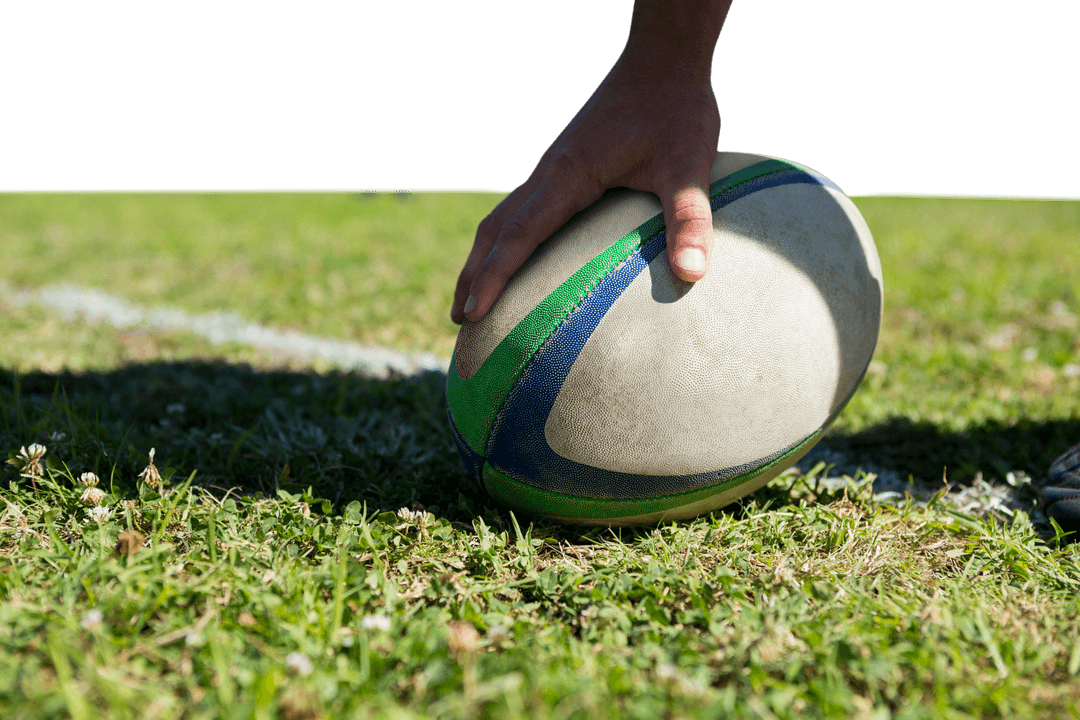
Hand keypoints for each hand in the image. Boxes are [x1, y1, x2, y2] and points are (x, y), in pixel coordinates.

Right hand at [451, 53, 721, 323]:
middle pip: (493, 232)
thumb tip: (693, 275)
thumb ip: (690, 219)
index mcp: (567, 173)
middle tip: (458, 329)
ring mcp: (550, 171)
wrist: (664, 61)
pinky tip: (510, 266)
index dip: (493, 276)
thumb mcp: (689, 166)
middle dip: (472, 281)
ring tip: (467, 308)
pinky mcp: (561, 170)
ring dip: (479, 263)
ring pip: (498, 221)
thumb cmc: (677, 111)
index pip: (518, 233)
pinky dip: (501, 245)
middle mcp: (548, 173)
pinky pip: (518, 213)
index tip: (472, 314)